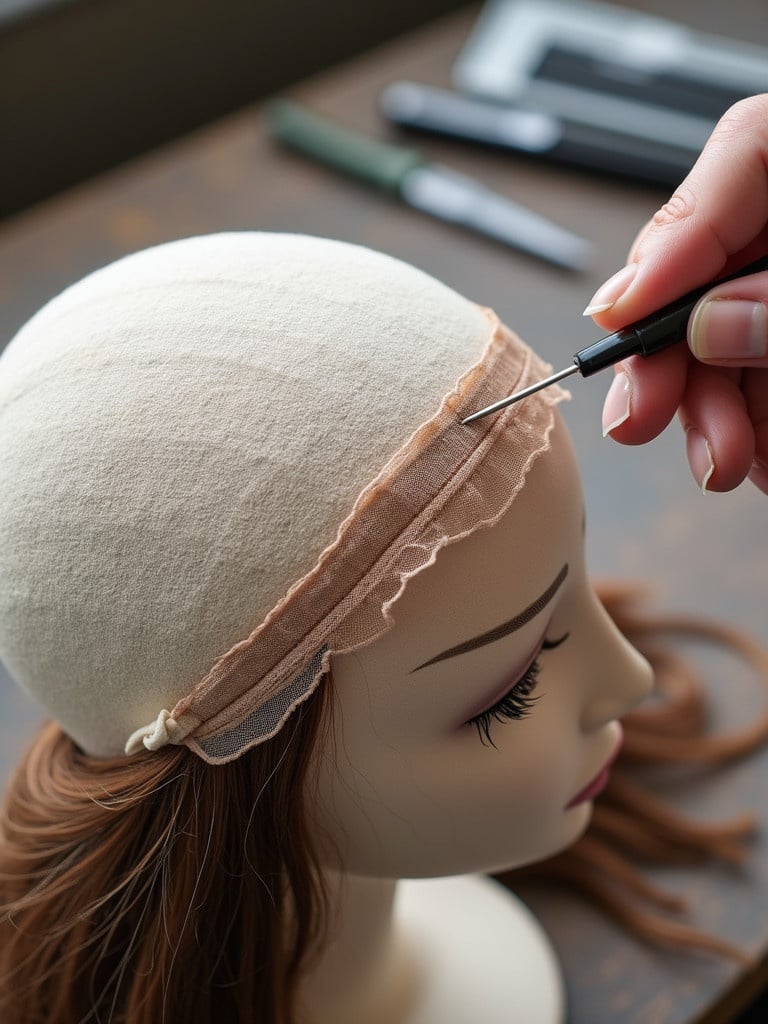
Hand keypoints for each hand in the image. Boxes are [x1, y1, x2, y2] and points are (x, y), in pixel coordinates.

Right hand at [584, 94, 767, 494]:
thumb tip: (706, 325)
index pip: (748, 151)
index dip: (674, 236)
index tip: (620, 315)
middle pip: (718, 268)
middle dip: (675, 356)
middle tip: (642, 416)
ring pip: (735, 341)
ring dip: (716, 414)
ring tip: (724, 465)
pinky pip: (767, 380)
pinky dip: (756, 428)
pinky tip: (759, 462)